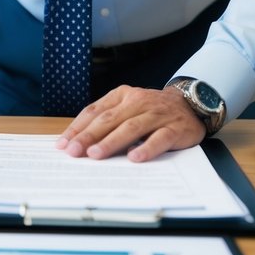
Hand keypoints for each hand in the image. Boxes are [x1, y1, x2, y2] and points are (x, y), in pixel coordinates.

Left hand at [54, 85, 205, 161]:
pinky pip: (159, 138)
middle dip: (88, 136)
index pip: (94, 111)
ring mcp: (156, 114)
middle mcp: (137, 102)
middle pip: (108, 120)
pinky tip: (135, 158)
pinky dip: (146, 148)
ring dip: (111, 142)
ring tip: (96, 155)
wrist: (191, 104)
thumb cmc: (151, 110)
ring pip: (130, 128)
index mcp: (121, 95)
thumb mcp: (128, 108)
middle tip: (74, 151)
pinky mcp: (174, 128)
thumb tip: (78, 142)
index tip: (63, 144)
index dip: (77, 127)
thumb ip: (107, 121)